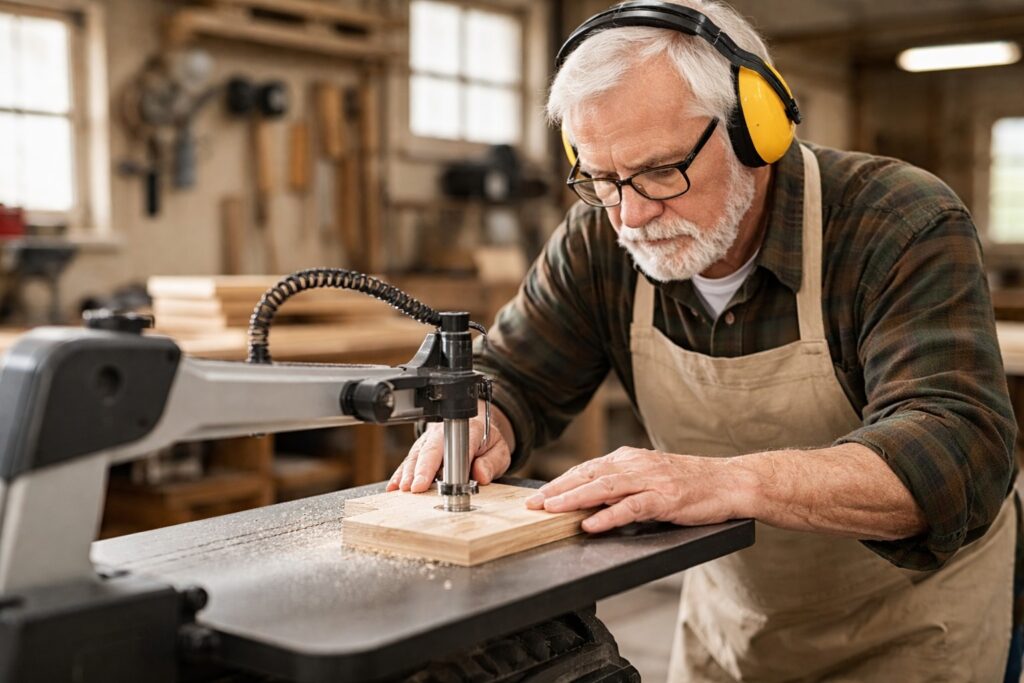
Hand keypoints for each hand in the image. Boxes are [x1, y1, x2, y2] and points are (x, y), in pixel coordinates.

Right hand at [387, 401, 514, 492]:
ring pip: (416, 454)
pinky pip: (409, 460)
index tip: (432, 479)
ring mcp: (430, 439)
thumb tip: (481, 474)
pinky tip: (394, 486)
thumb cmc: (487, 442)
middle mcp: (446, 432)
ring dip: (408, 472)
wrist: (476, 426)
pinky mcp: (421, 449)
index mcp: (470, 429)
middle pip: (430, 449)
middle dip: (420, 468)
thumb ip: (492, 462)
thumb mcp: (500, 451)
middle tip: (413, 487)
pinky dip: (401, 473)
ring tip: (402, 488)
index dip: (443, 463)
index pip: (456, 445)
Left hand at [524, 447, 744, 532]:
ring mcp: (651, 480)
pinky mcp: (666, 498)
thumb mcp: (651, 477)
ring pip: (604, 487)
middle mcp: (637, 465)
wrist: (730, 482)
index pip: (587, 468)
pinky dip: (608, 515)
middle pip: (589, 474)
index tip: (538, 494)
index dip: (561, 481)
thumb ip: (623, 485)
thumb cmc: (691, 484)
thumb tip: (590, 500)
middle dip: (558, 489)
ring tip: (551, 509)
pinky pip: (631, 507)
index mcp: (630, 459)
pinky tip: (591, 523)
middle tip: (532, 503)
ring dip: (574, 498)